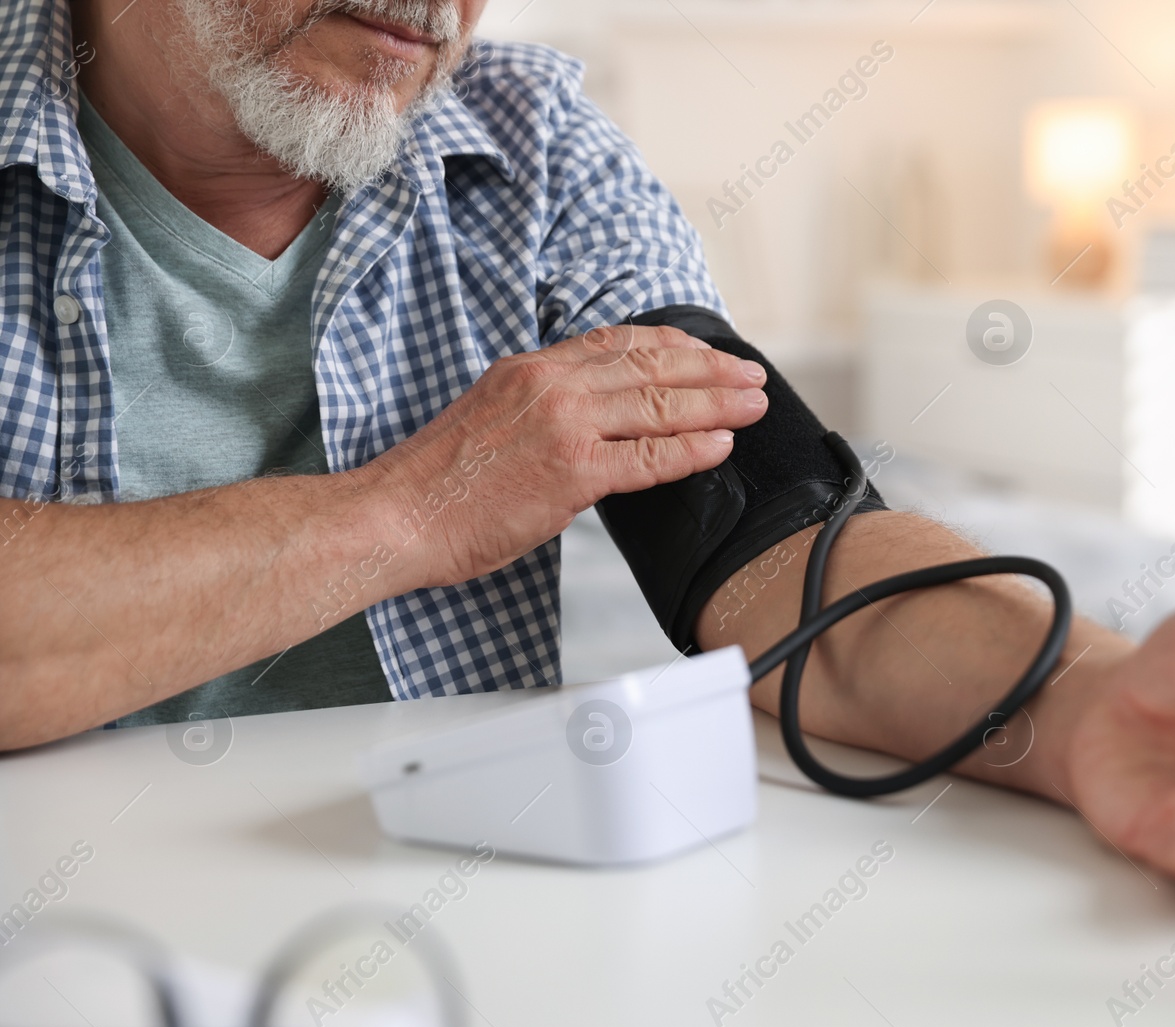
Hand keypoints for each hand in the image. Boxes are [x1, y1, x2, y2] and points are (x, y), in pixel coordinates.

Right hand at [360, 324, 769, 588]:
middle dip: (711, 370)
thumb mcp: (490, 414)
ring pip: (660, 406)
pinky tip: (721, 446)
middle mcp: (552, 385)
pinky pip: (649, 457)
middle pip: (652, 367)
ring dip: (717, 404)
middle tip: (751, 374)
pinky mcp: (572, 472)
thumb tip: (593, 419)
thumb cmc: (439, 481)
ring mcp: (564, 426)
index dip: (673, 346)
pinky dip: (692, 449)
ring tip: (753, 405)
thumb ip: (544, 408)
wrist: (398, 514)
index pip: (618, 342)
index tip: (707, 352)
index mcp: (532, 368)